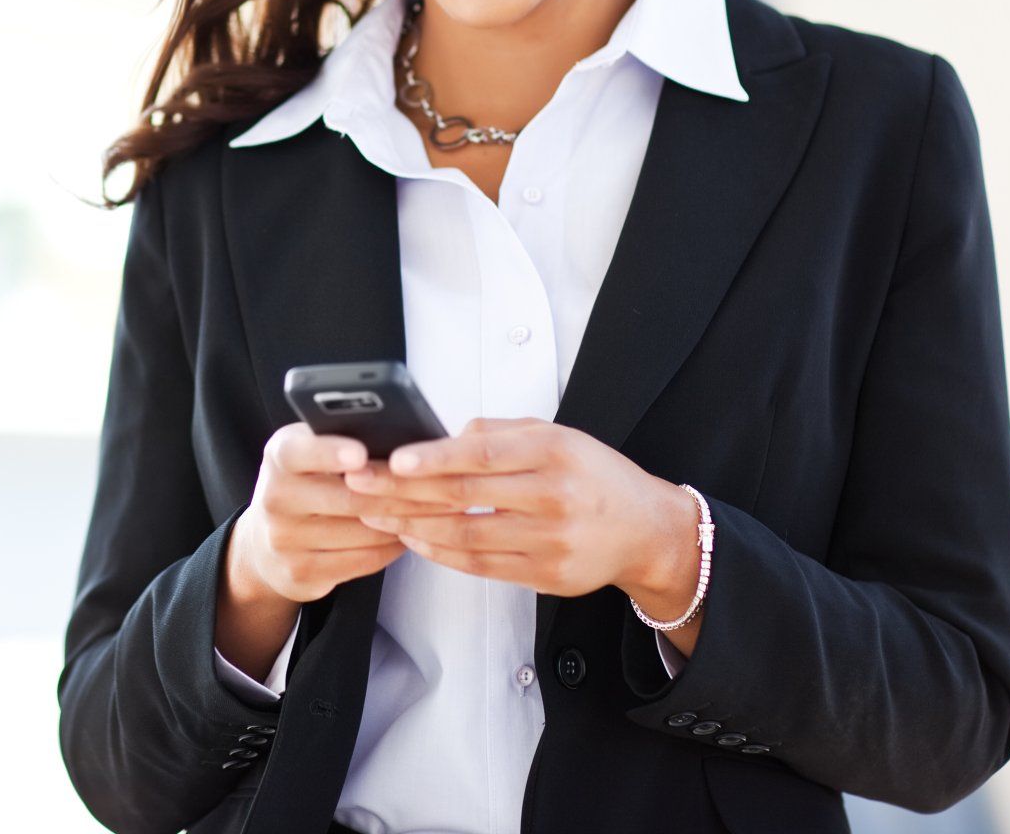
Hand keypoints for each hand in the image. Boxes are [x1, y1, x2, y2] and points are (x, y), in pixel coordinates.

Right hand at [232, 421, 459, 604]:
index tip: (361, 455)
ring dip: (405, 522)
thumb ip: (343, 440)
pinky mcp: (301, 572)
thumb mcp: (311, 453)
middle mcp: (275, 497)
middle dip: (400, 493)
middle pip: (347, 497)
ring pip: (362, 532)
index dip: (331, 452)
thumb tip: (403, 438)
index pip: (300, 451)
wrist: (268, 544)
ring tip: (435, 511)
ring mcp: (285, 539)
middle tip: (442, 487)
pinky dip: (392, 547)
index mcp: (280, 457)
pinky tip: (408, 535)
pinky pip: (362, 560)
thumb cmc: (307, 484)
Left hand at [344, 416, 686, 599]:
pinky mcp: (546, 576)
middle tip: (361, 485)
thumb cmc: (594, 476)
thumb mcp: (557, 435)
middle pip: (464, 495)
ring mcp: (550, 541)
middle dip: (403, 491)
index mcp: (554, 452)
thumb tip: (445, 437)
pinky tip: (413, 539)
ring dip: (412, 525)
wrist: (647, 530)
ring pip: (466, 535)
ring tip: (375, 514)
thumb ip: (500, 432)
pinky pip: (481, 565)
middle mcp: (553, 496)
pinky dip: (441, 553)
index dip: (434, 458)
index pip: (483, 453)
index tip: (394, 458)